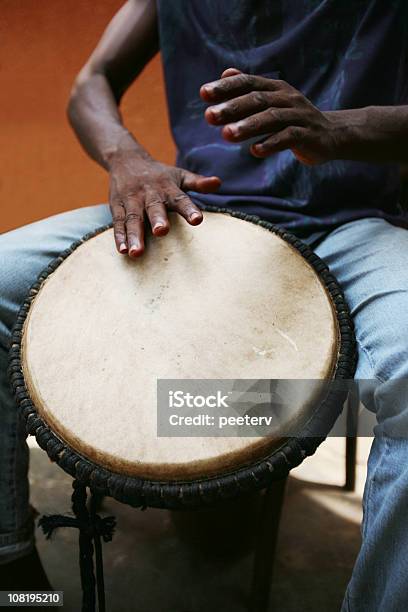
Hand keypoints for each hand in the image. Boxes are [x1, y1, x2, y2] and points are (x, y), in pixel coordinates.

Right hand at [108, 151, 220, 256]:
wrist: (126, 159)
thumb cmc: (160, 174)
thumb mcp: (179, 175)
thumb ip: (198, 183)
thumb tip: (218, 182)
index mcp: (168, 188)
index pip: (180, 199)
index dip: (189, 209)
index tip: (197, 220)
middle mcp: (149, 194)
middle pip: (153, 208)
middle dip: (157, 220)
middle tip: (161, 232)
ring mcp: (132, 200)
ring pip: (133, 218)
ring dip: (134, 235)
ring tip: (137, 252)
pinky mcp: (117, 206)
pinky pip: (118, 222)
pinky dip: (119, 237)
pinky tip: (123, 251)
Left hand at [200, 68, 339, 164]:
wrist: (330, 135)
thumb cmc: (293, 119)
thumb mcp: (272, 101)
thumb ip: (249, 89)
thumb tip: (226, 72)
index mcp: (275, 88)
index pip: (247, 83)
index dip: (225, 87)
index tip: (203, 94)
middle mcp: (287, 98)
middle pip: (257, 100)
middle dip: (231, 107)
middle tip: (209, 116)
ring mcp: (298, 116)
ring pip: (271, 118)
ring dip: (248, 126)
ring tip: (226, 135)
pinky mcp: (307, 135)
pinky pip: (288, 138)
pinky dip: (271, 144)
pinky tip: (255, 151)